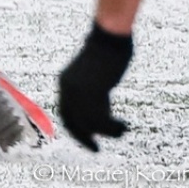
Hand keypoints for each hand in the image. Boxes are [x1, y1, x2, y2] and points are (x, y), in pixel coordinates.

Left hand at [58, 22, 133, 150]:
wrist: (109, 37)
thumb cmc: (105, 51)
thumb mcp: (94, 74)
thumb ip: (92, 91)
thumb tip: (97, 111)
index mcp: (65, 82)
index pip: (65, 112)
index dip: (75, 128)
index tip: (88, 139)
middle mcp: (67, 88)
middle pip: (72, 121)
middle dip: (83, 137)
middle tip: (96, 149)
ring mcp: (79, 90)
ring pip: (89, 122)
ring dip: (106, 131)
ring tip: (122, 130)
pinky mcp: (93, 91)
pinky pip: (101, 119)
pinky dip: (112, 128)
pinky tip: (124, 127)